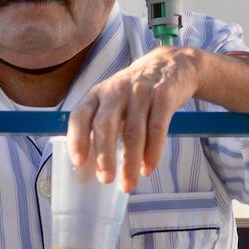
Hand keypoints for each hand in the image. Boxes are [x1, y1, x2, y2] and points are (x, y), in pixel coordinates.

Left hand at [67, 46, 201, 192]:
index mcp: (98, 94)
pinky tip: (148, 168)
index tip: (78, 162)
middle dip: (104, 154)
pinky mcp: (164, 95)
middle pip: (105, 124)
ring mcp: (140, 91)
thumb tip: (89, 166)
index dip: (77, 138)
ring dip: (130, 161)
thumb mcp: (114, 101)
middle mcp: (116, 90)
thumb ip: (102, 126)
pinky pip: (158, 127)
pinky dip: (153, 152)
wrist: (171, 64)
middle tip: (105, 179)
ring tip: (128, 184)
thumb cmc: (135, 92)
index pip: (80, 115)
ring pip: (133, 131)